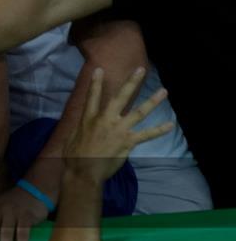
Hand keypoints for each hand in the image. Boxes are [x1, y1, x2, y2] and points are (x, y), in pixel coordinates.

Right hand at [65, 67, 172, 185]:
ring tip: (163, 91)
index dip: (95, 83)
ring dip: (152, 101)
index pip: (92, 96)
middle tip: (140, 70)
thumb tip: (82, 125)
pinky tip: (170, 125)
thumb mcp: (71, 137)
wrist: (84, 171)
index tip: (100, 69)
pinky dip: (159, 130)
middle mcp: (105, 119)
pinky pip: (146, 134)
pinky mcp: (128, 141)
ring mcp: (118, 129)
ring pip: (138, 112)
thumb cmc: (73, 157)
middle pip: (120, 97)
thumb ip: (79, 128)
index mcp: (89, 118)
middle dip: (131, 82)